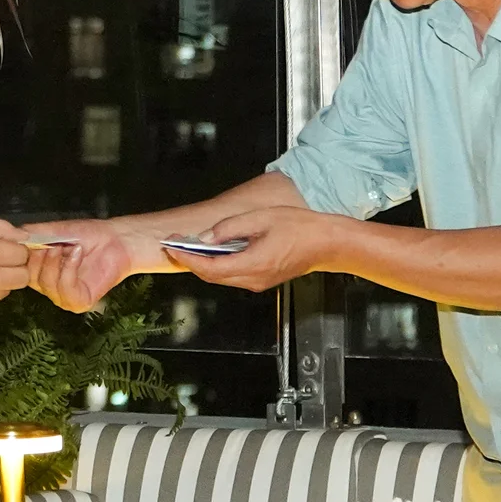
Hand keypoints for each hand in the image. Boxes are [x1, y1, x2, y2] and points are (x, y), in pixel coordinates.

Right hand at [25, 218, 154, 313]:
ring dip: (56, 261)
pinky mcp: (79, 302)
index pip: (18, 269)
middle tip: (52, 243)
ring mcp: (62, 296)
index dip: (22, 254)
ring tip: (68, 246)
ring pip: (46, 284)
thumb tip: (11, 238)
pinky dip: (69, 268)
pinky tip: (77, 253)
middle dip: (39, 257)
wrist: (115, 239)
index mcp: (39, 271)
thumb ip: (31, 234)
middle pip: (28, 277)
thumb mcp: (53, 230)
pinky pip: (65, 289)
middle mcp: (48, 286)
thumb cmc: (87, 235)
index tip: (32, 238)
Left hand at [160, 206, 336, 291]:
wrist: (328, 243)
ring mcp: (259, 282)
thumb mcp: (262, 219)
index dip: (188, 259)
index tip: (172, 246)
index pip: (210, 268)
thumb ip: (231, 227)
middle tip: (175, 244)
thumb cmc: (301, 228)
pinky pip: (234, 275)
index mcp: (253, 264)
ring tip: (190, 246)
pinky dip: (219, 264)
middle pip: (212, 276)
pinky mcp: (263, 279)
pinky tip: (214, 250)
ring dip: (204, 263)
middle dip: (191, 261)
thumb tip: (206, 236)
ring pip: (222, 277)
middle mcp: (254, 279)